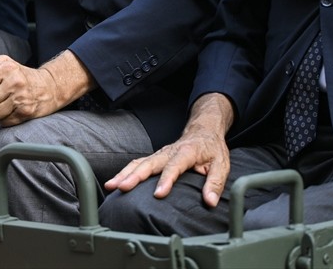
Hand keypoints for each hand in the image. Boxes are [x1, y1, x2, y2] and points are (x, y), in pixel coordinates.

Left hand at [0, 51, 90, 125]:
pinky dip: (4, 119)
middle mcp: (14, 83)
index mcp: (6, 68)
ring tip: (3, 105)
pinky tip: (11, 110)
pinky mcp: (26, 112)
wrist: (50, 86)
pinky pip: (4, 122)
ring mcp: (21, 99)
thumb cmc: (23, 75)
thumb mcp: (5, 64)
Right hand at [104, 93, 233, 205]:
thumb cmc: (211, 148)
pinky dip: (124, 172)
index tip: (159, 194)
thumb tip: (210, 201)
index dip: (166, 180)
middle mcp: (169, 151)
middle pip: (149, 163)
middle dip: (134, 176)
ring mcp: (159, 154)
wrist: (203, 131)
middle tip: (123, 187)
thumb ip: (215, 183)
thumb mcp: (221, 165)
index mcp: (186, 152)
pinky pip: (137, 164)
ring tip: (111, 186)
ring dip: (124, 174)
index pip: (174, 166)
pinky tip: (114, 182)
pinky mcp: (154, 158)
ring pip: (138, 162)